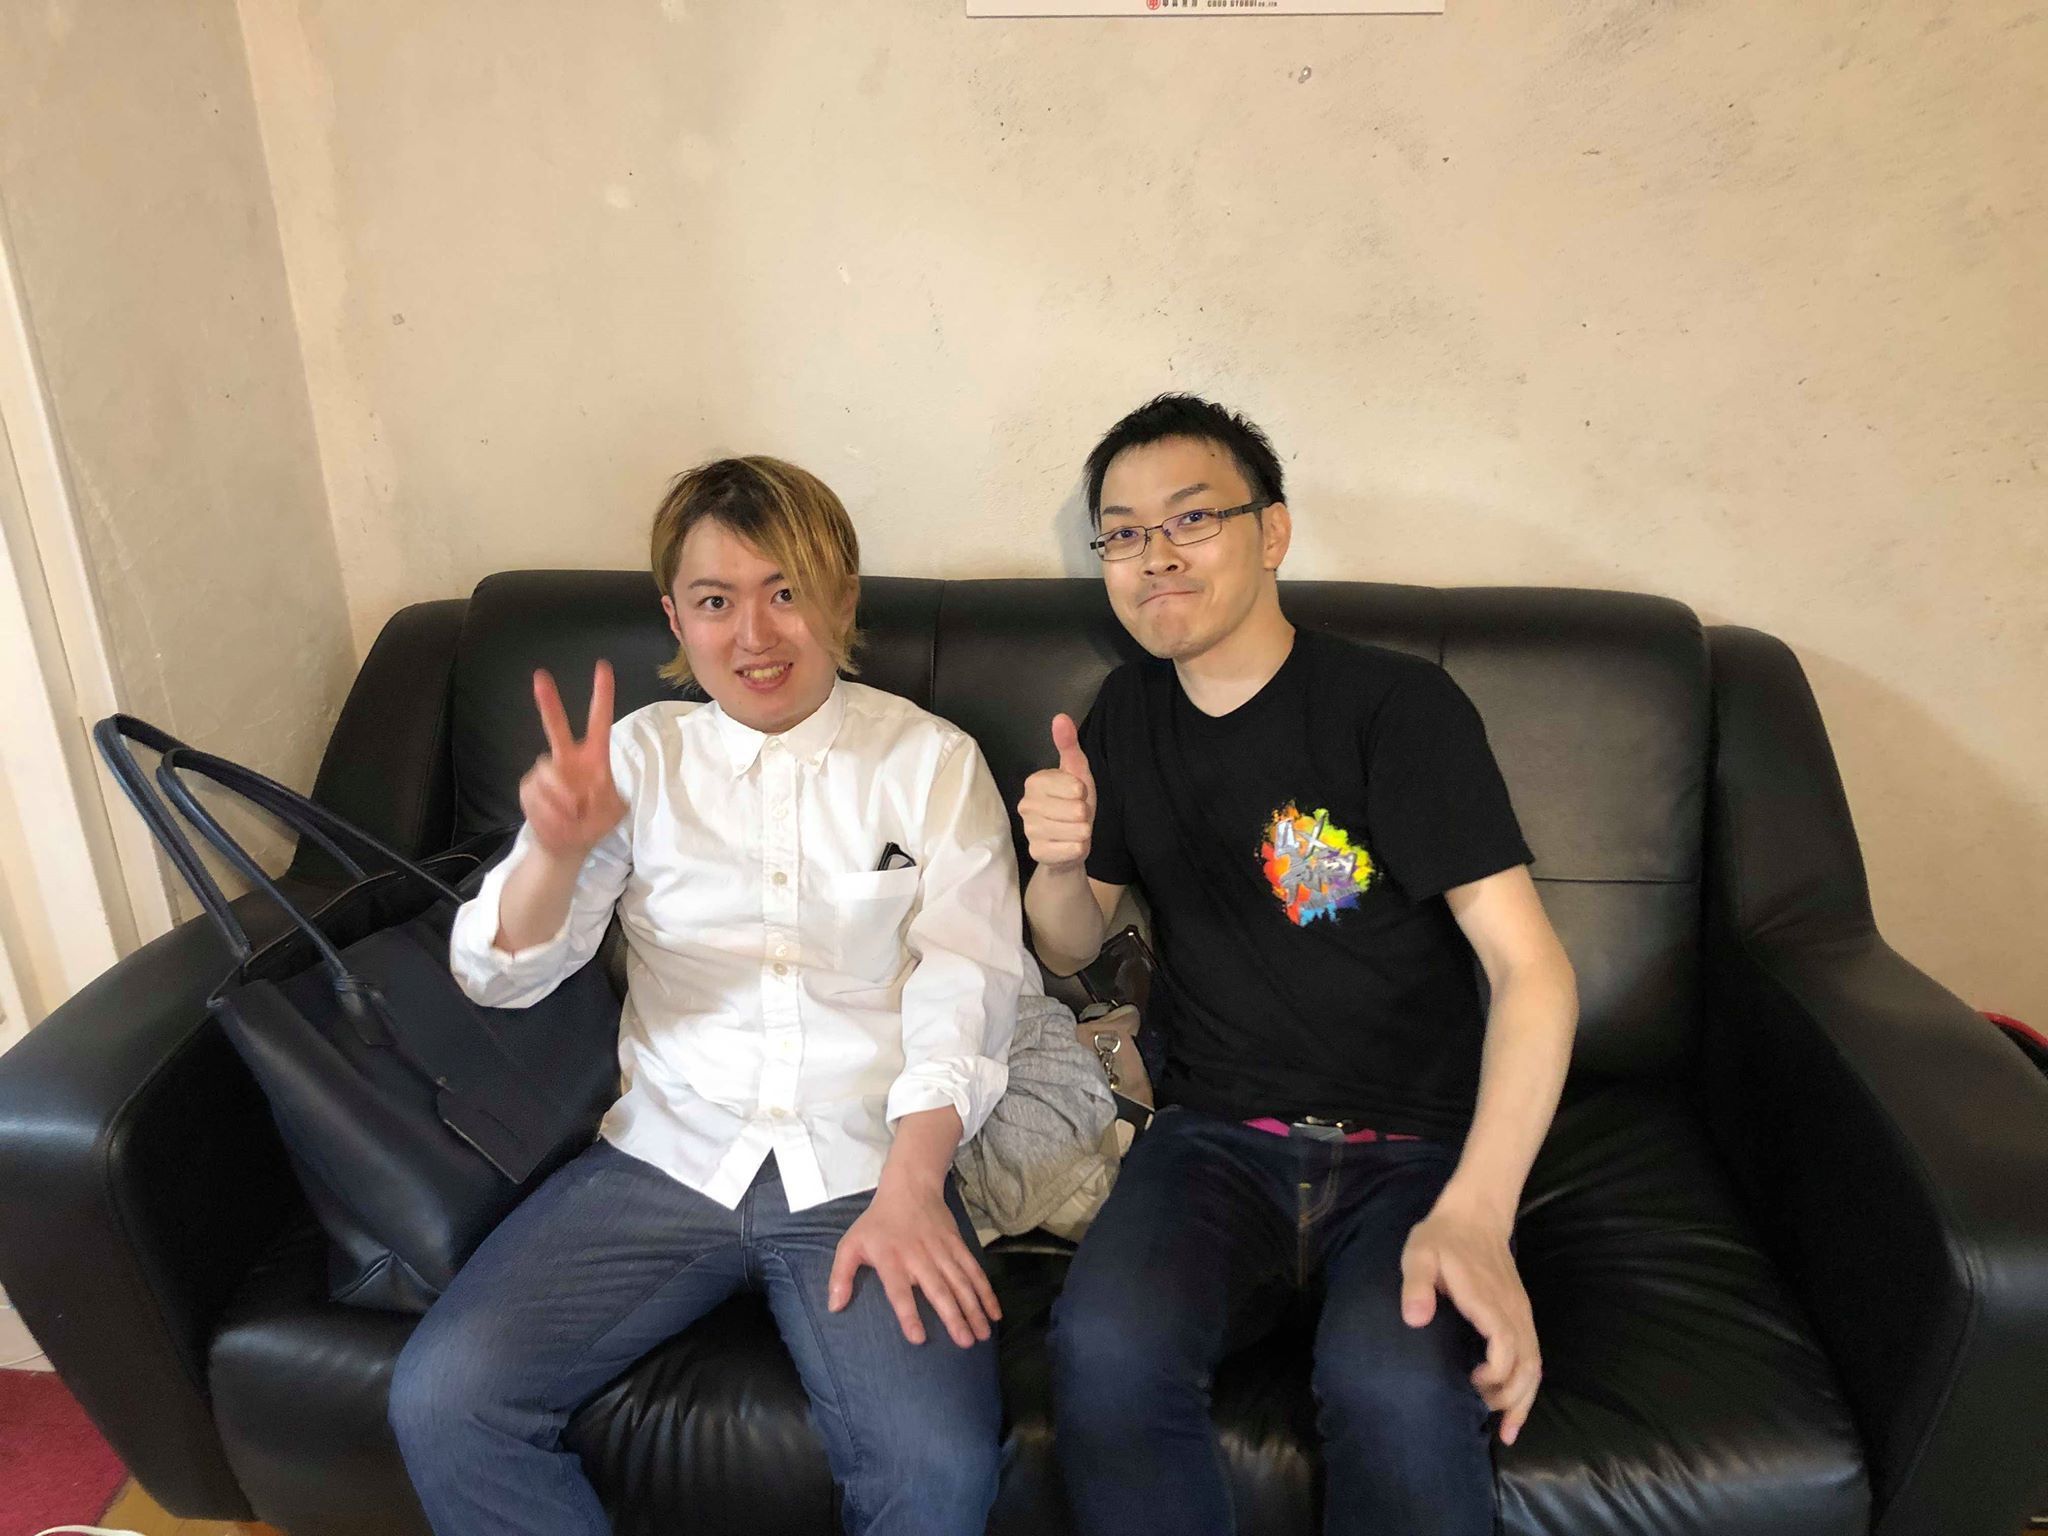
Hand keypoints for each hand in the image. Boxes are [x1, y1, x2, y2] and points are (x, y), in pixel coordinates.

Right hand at [520, 660, 626, 859]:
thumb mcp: (613, 812)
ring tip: (573, 817)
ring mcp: (545, 771)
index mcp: (594, 757)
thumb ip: (605, 798)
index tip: (603, 667)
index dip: (602, 695)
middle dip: (548, 702)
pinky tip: (556, 821)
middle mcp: (567, 758)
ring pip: (550, 775)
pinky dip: (550, 813)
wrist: (567, 845)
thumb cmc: (594, 823)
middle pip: (555, 726)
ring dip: (563, 802)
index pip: (599, 721)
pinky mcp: (528, 787)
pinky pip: (537, 795)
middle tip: (540, 676)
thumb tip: (578, 790)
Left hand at [827, 1182, 1001, 1348]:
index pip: (899, 1290)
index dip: (908, 1313)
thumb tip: (834, 1307)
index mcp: (890, 1259)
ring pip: (961, 1282)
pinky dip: (986, 1291)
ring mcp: (941, 1250)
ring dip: (974, 1309)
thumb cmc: (876, 1223)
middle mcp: (918, 1256)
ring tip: (982, 1335)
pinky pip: (974, 1270)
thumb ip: (840, 1276)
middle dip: (953, 1317)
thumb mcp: (850, 1244)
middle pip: (938, 1289)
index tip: (918, 1337)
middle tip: (965, 1343)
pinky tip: (994, 1312)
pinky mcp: (957, 1245)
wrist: (909, 1187)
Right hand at [1017, 713, 1094, 871]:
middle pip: (1076, 810)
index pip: (1074, 787)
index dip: (1083, 793)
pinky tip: (1069, 844)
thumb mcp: (1076, 772)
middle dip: (1084, 815)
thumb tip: (1060, 717)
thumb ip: (1068, 745)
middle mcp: (1026, 805)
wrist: (1068, 841)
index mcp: (1034, 782)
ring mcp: (1028, 831)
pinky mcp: (1036, 853)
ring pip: (1076, 830)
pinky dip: (1078, 848)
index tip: (1076, 795)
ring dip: (1082, 832)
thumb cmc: (1072, 802)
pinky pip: (1072, 850)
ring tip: (1073, 829)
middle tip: (1075, 815)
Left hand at [1400, 1194, 1541, 1444]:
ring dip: (1524, 1400)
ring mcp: (1521, 1314)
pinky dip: (1529, 1386)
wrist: (1475, 1215)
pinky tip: (1514, 1407)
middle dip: (1509, 1398)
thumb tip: (1415, 1320)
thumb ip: (1416, 1285)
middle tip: (1481, 1414)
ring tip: (1506, 1431)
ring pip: (1535, 1365)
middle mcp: (1512, 1311)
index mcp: (1488, 1299)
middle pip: (1526, 1365)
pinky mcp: (1522, 1316)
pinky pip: (1534, 1356)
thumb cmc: (1442, 1238)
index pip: (1505, 1345)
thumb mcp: (1419, 1253)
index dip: (1494, 1372)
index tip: (1471, 1381)